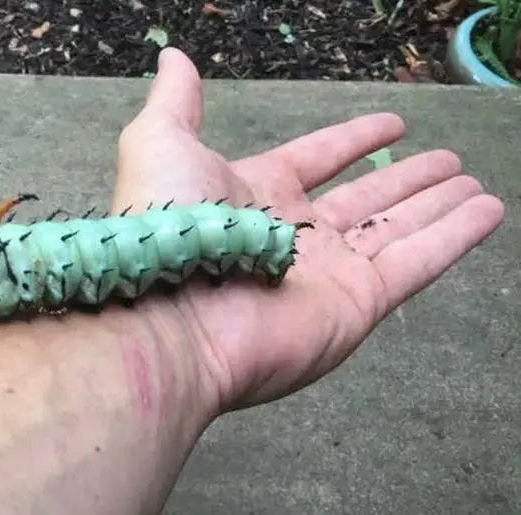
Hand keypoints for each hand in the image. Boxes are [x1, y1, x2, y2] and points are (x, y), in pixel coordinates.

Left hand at [111, 48, 503, 410]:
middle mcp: (297, 235)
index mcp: (258, 195)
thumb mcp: (161, 146)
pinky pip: (418, 262)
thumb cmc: (167, 228)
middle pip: (367, 198)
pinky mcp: (358, 304)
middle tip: (447, 160)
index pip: (318, 159)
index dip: (354, 140)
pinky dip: (454, 237)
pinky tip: (485, 212)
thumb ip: (177, 104)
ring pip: (398, 229)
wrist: (171, 323)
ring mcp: (330, 272)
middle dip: (406, 179)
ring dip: (437, 205)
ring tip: (472, 183)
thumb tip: (176, 60)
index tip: (393, 123)